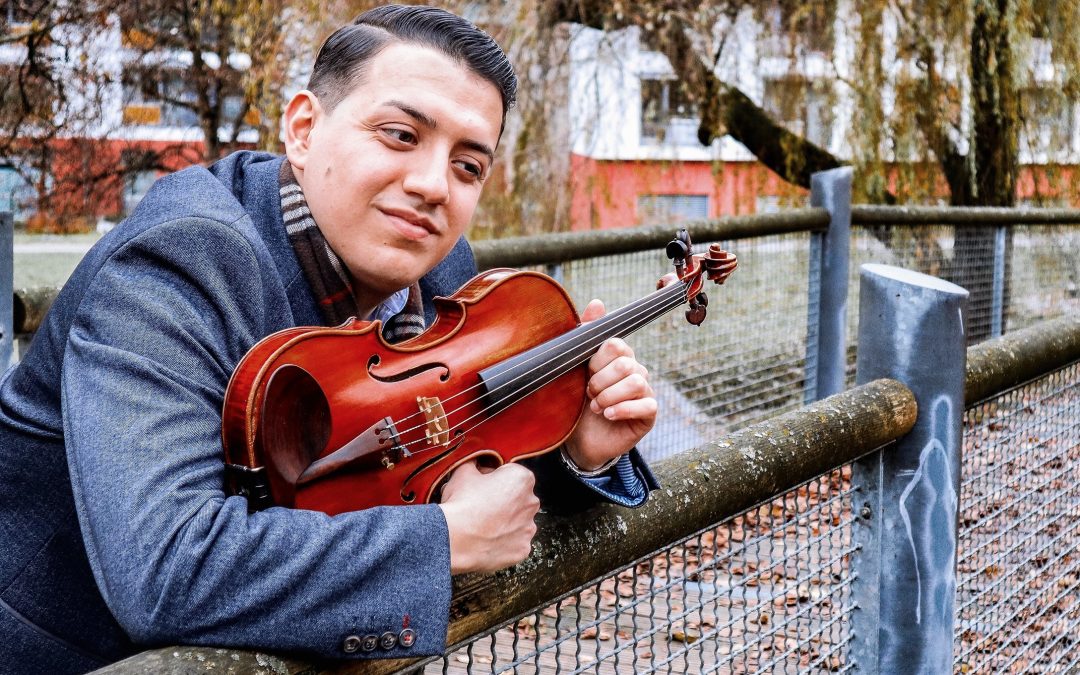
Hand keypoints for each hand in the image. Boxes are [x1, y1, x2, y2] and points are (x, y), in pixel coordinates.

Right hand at [438, 461, 539, 573]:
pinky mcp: (523, 549)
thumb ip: (475, 462)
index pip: (508, 473)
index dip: (491, 478)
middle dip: (501, 500)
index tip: (479, 486)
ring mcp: (529, 528)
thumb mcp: (463, 471)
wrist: (454, 538)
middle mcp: (532, 502)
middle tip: (479, 506)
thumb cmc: (461, 503)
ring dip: (504, 522)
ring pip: (517, 521)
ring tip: (481, 526)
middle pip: (516, 497)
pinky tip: (486, 541)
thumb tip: (476, 463)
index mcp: (522, 478)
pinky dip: (503, 543)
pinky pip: (514, 543)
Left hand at [564, 299, 656, 470]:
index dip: (598, 360)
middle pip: (626, 364)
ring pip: (636, 382)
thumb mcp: (576, 368)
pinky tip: (608, 415)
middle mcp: (636, 371)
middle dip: (601, 381)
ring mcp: (645, 392)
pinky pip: (646, 404)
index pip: (617, 344)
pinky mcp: (649, 414)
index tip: (585, 373)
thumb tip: (597, 302)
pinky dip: (623, 409)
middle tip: (589, 394)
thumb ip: (586, 334)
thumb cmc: (577, 402)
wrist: (578, 439)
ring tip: (596, 407)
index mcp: (619, 357)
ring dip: (610, 396)